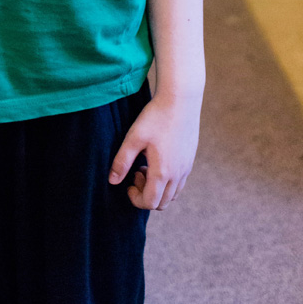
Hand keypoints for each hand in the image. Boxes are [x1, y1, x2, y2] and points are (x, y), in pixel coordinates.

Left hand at [108, 91, 201, 210]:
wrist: (181, 100)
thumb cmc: (156, 117)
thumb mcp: (134, 138)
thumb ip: (122, 161)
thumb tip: (112, 181)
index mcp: (162, 172)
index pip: (150, 202)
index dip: (136, 199)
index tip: (127, 183)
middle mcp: (178, 175)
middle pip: (162, 203)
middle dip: (146, 194)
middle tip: (136, 173)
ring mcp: (186, 168)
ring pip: (172, 194)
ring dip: (157, 189)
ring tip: (146, 166)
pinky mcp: (190, 160)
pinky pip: (180, 182)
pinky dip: (167, 181)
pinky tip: (158, 160)